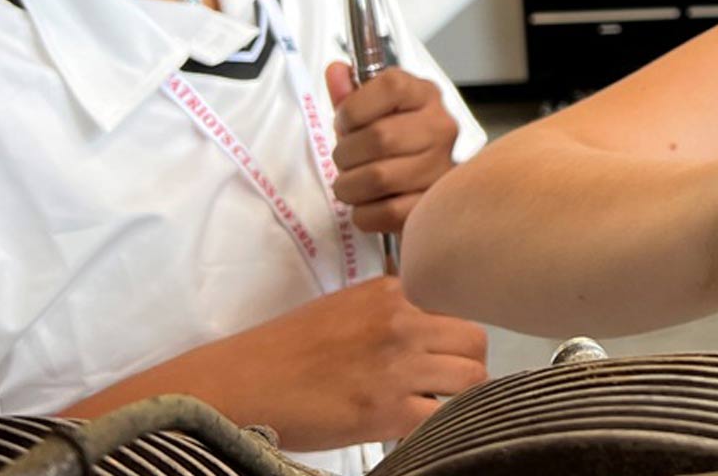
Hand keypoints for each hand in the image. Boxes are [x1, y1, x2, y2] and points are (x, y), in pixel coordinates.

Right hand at [71, 277, 488, 449]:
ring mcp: (397, 365)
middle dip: (469, 363)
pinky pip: (445, 419)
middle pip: (476, 340)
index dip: (459, 331)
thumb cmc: (286, 349)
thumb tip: (435, 322)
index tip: (447, 349)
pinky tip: (414, 425)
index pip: (462, 301)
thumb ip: (393, 308)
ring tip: (432, 405)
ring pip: (472, 379)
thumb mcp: (346, 306)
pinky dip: (439, 426)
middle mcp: (401, 321)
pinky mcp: (387, 410)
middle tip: (446, 383)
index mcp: (392, 291)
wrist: (240, 383)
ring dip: (462, 397)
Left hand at [327, 63, 457, 232]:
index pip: (390, 86)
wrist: (428, 189)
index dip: (354, 107)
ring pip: (378, 177)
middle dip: (346, 154)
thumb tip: (336, 71)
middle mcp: (440, 127)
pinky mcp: (433, 205)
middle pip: (379, 137)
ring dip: (350, 186)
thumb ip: (350, 94)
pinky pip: (386, 212)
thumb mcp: (370, 113)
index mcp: (424, 96)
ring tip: (354, 184)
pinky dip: (365, 213)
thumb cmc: (394, 145)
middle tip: (346, 160)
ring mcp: (441, 168)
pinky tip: (370, 205)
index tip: (345, 123)